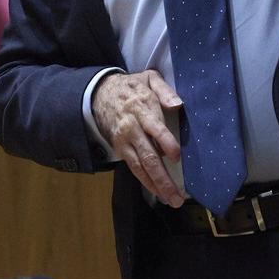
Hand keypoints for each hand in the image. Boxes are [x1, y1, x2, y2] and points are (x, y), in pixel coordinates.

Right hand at [90, 71, 185, 206]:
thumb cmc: (131, 86)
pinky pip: (134, 168)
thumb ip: (165, 90)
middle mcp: (132, 128)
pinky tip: (158, 192)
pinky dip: (146, 182)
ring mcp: (125, 141)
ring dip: (156, 185)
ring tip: (171, 200)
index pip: (155, 128)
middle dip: (163, 178)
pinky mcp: (120, 150)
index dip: (166, 143)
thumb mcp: (149, 78)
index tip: (177, 156)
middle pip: (148, 156)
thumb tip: (178, 105)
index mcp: (142, 108)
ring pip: (141, 167)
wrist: (100, 93)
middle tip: (178, 195)